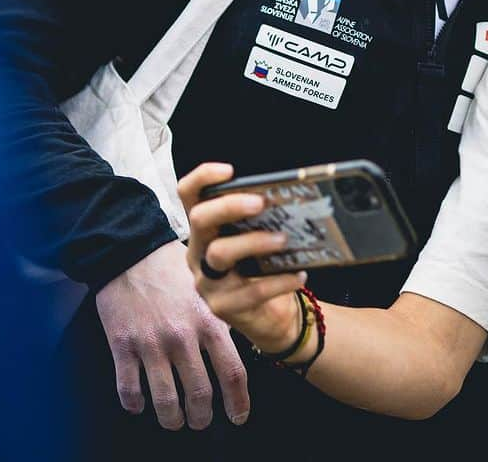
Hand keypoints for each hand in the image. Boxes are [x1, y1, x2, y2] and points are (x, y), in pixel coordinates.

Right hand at [95, 238, 249, 429]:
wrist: (131, 250)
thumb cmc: (173, 266)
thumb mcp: (208, 288)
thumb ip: (221, 317)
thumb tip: (237, 346)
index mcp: (211, 321)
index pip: (233, 372)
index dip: (238, 402)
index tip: (239, 417)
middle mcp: (183, 337)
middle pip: (199, 395)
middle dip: (202, 418)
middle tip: (201, 422)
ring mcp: (152, 344)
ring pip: (165, 401)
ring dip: (172, 419)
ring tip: (175, 421)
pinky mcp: (122, 346)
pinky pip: (129, 391)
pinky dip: (135, 404)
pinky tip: (140, 404)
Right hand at [179, 163, 309, 358]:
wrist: (271, 316)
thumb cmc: (264, 266)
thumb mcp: (258, 237)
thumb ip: (262, 218)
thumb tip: (288, 193)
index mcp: (206, 229)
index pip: (189, 195)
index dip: (202, 178)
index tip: (229, 171)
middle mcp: (198, 252)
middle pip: (200, 219)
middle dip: (229, 206)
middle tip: (261, 202)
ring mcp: (207, 281)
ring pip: (220, 253)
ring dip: (255, 242)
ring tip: (284, 239)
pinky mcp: (222, 307)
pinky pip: (250, 292)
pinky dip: (278, 281)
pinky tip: (299, 275)